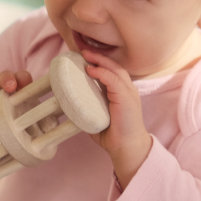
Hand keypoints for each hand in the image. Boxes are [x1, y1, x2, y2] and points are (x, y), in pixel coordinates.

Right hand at [0, 69, 32, 147]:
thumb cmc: (5, 118)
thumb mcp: (16, 118)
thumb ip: (26, 122)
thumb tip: (42, 136)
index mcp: (17, 87)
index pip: (22, 77)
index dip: (24, 79)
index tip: (26, 84)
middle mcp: (1, 83)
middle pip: (5, 75)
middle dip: (7, 80)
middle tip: (10, 89)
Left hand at [80, 50, 151, 188]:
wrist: (127, 148)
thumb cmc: (114, 135)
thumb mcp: (98, 117)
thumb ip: (89, 109)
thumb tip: (71, 105)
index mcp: (122, 93)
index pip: (112, 72)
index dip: (100, 64)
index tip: (85, 59)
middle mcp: (127, 90)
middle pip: (114, 67)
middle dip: (99, 58)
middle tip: (83, 52)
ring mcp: (129, 93)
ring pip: (115, 70)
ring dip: (100, 61)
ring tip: (86, 56)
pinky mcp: (127, 99)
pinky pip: (114, 81)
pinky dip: (103, 74)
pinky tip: (91, 70)